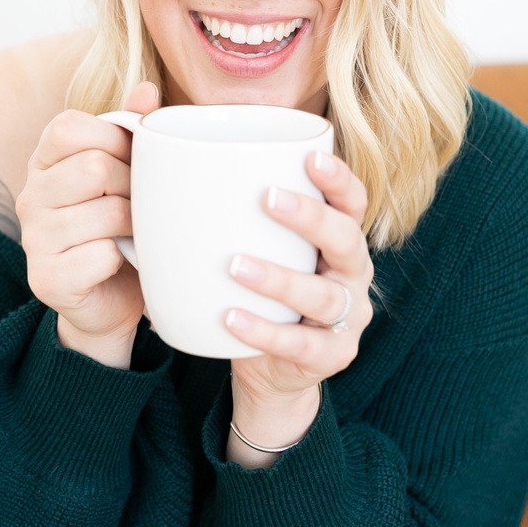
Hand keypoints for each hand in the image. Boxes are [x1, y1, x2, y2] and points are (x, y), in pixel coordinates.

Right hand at [16, 80, 159, 367]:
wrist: (111, 299)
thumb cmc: (122, 227)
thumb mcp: (129, 173)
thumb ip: (135, 130)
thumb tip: (147, 89)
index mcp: (46, 162)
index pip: (68, 127)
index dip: (112, 138)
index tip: (132, 160)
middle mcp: (31, 196)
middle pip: (93, 168)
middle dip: (132, 186)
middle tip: (142, 205)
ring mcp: (34, 239)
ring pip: (103, 212)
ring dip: (133, 225)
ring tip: (136, 234)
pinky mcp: (47, 280)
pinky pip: (99, 255)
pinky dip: (123, 259)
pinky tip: (120, 262)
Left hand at [225, 150, 374, 449]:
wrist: (273, 369)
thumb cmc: (261, 293)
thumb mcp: (261, 251)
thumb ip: (238, 215)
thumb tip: (173, 165)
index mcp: (341, 240)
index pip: (352, 202)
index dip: (338, 179)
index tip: (310, 156)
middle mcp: (354, 274)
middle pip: (346, 240)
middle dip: (311, 217)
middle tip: (266, 198)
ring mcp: (348, 319)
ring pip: (324, 296)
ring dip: (279, 278)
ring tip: (235, 265)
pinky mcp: (331, 356)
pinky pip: (301, 345)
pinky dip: (265, 332)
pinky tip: (230, 318)